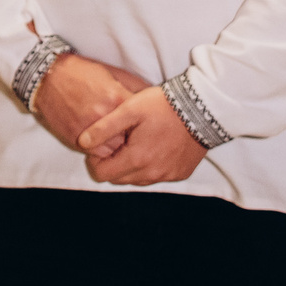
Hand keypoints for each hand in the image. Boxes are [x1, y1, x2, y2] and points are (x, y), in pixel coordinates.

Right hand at [29, 52, 147, 149]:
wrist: (47, 77)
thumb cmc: (82, 73)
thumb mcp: (112, 73)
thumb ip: (135, 85)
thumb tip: (158, 96)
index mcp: (117, 98)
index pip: (145, 120)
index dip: (151, 124)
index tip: (153, 125)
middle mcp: (105, 116)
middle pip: (134, 139)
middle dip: (138, 139)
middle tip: (143, 139)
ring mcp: (90, 129)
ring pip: (117, 152)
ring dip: (122, 148)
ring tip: (125, 143)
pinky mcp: (76, 138)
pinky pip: (98, 154)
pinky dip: (105, 151)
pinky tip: (107, 143)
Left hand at [78, 86, 207, 185]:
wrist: (203, 109)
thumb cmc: (163, 106)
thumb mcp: (128, 110)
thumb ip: (103, 128)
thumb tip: (82, 143)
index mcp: (137, 159)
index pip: (102, 174)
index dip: (95, 160)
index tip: (101, 144)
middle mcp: (152, 173)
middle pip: (118, 179)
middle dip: (112, 163)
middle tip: (118, 141)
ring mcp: (168, 175)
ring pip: (137, 179)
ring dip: (130, 166)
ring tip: (135, 142)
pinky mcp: (181, 174)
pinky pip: (156, 176)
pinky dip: (149, 166)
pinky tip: (152, 147)